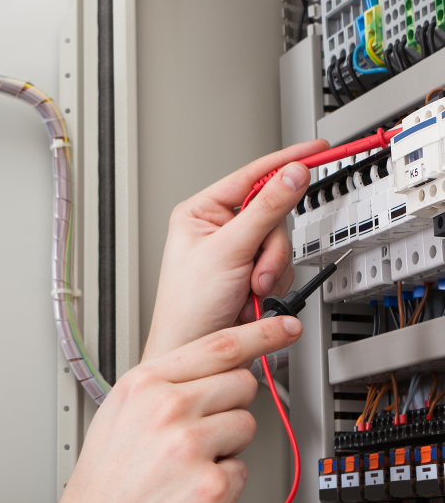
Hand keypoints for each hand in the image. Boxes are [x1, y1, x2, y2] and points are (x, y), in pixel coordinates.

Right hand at [47, 314, 301, 502]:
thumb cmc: (103, 490)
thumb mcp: (117, 419)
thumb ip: (162, 389)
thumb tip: (211, 373)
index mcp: (142, 386)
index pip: (216, 345)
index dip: (260, 333)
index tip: (283, 326)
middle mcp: (166, 409)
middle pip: (240, 384)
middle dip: (231, 406)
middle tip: (199, 433)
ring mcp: (191, 447)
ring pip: (246, 427)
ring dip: (228, 447)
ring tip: (186, 468)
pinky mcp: (213, 486)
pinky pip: (242, 471)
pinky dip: (224, 485)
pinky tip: (189, 494)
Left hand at [143, 140, 326, 360]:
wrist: (194, 351)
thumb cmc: (188, 306)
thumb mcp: (229, 250)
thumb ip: (266, 210)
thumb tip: (292, 174)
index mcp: (201, 212)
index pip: (251, 176)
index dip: (284, 163)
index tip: (314, 150)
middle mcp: (219, 229)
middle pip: (274, 215)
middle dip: (270, 249)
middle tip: (257, 271)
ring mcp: (237, 254)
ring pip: (282, 244)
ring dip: (272, 271)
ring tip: (249, 291)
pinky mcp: (252, 276)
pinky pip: (284, 268)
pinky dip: (275, 287)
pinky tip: (253, 300)